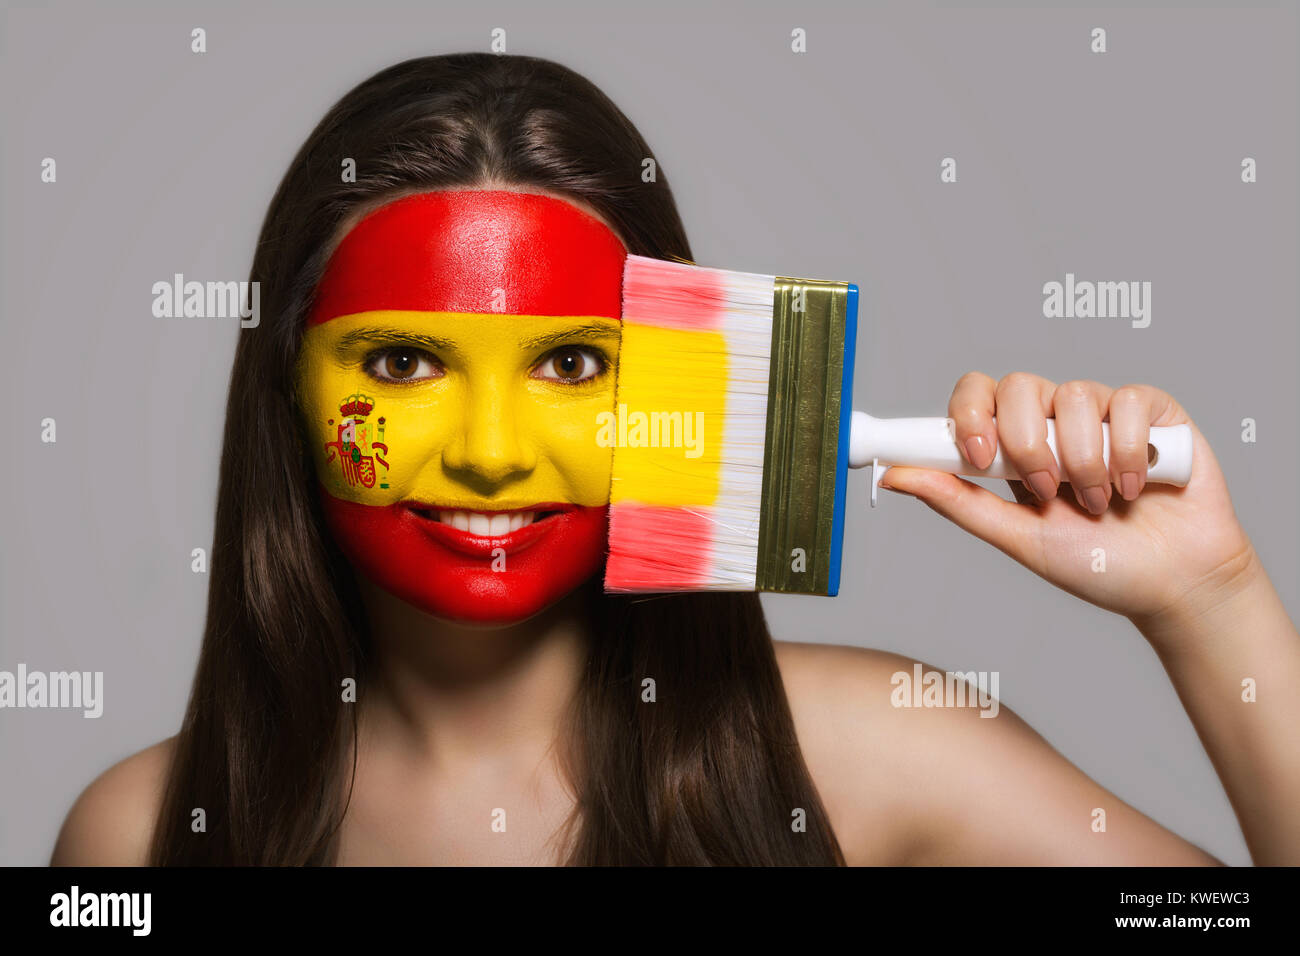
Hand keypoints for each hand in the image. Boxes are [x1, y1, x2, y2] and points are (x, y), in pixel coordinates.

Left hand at [877, 372, 1258, 639]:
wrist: (1174, 583)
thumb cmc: (1097, 563)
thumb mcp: (1018, 537)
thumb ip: (958, 501)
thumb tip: (896, 475)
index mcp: (1015, 444)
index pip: (977, 395)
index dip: (970, 414)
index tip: (975, 455)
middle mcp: (1054, 419)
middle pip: (1019, 386)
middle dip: (1027, 444)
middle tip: (1046, 492)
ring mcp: (1102, 411)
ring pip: (1072, 396)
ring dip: (1082, 461)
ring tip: (1099, 503)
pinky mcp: (1152, 410)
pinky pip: (1126, 402)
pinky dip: (1128, 453)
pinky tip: (1137, 487)